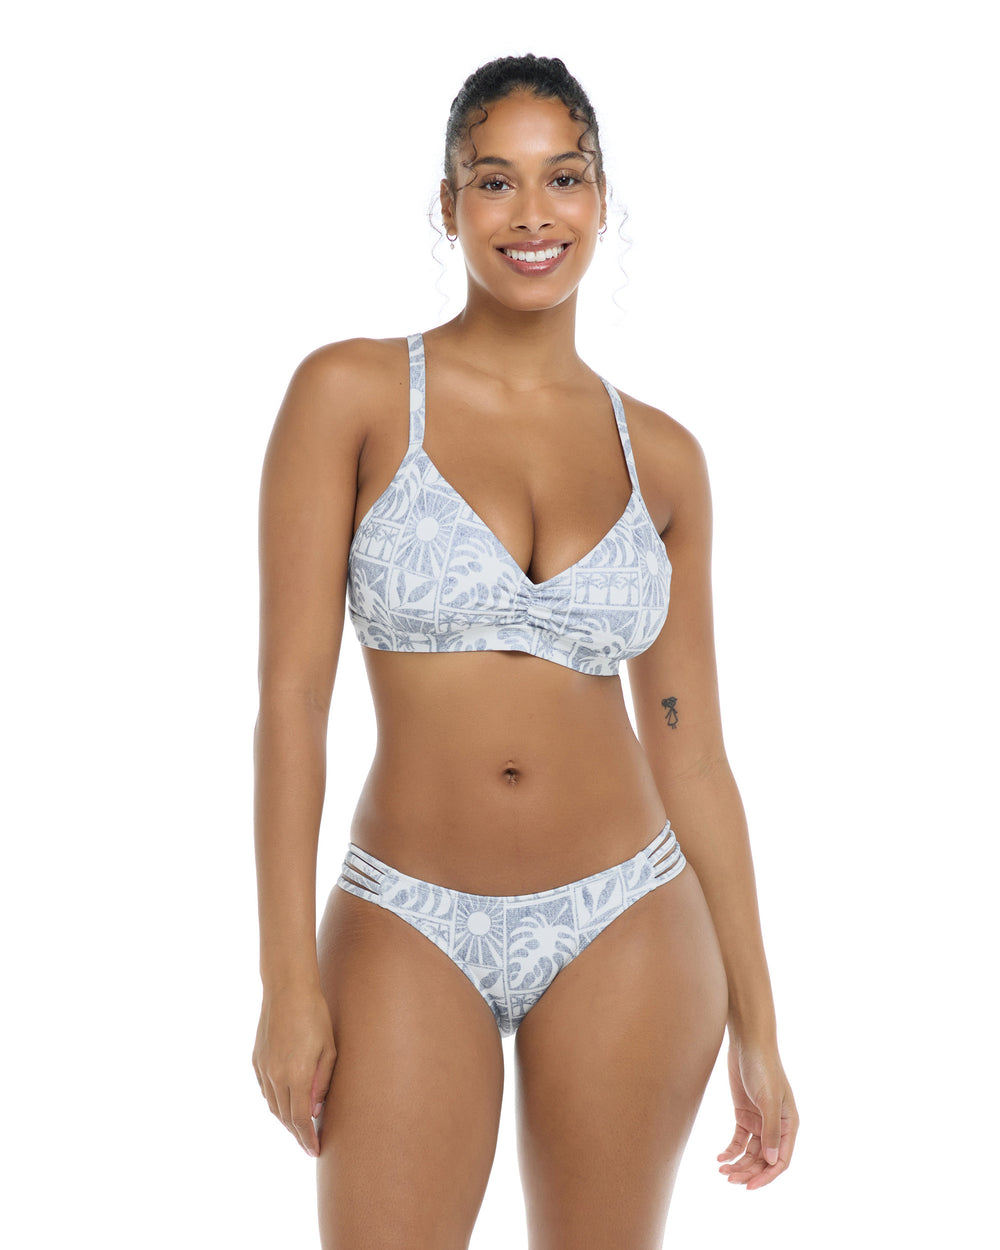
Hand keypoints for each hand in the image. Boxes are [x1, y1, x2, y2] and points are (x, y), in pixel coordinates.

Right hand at [252, 985, 336, 1157]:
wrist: (287, 989)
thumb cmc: (315, 1015)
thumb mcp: (328, 1049)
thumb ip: (322, 1083)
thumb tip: (315, 1111)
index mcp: (295, 1075)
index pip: (301, 1119)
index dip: (307, 1138)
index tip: (314, 1152)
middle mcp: (275, 1076)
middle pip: (285, 1116)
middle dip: (297, 1133)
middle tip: (309, 1143)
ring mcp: (263, 1068)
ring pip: (272, 1105)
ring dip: (285, 1119)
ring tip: (299, 1126)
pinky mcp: (256, 1060)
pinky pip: (264, 1090)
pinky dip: (275, 1101)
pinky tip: (285, 1103)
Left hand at [717, 1037, 797, 1188]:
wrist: (747, 1044)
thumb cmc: (763, 1068)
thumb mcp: (768, 1099)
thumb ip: (771, 1130)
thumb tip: (771, 1160)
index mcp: (789, 1125)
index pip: (781, 1160)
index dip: (767, 1176)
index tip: (750, 1186)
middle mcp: (776, 1127)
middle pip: (763, 1159)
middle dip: (748, 1172)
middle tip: (730, 1179)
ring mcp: (759, 1121)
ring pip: (750, 1152)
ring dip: (738, 1163)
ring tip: (722, 1171)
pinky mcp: (744, 1114)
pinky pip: (739, 1140)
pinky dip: (731, 1150)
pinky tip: (720, 1157)